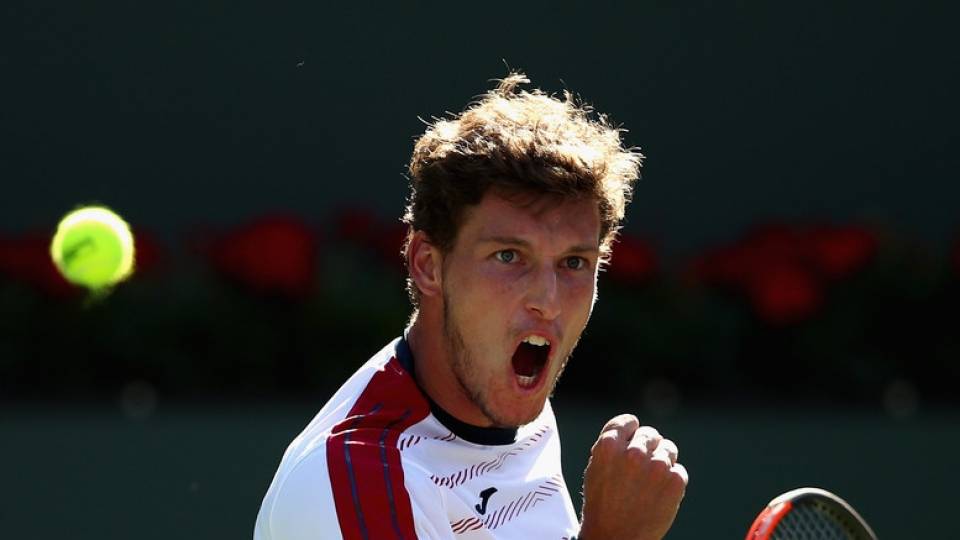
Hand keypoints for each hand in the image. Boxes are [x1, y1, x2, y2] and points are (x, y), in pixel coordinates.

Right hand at [578, 414, 687, 539]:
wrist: (616, 538)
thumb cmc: (602, 505)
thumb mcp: (595, 469)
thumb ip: (611, 446)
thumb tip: (631, 430)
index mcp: (608, 447)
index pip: (628, 421)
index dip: (631, 430)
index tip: (632, 439)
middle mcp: (633, 453)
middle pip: (650, 434)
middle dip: (647, 448)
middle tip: (641, 469)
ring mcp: (656, 467)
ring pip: (668, 449)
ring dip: (662, 461)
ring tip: (651, 482)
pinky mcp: (675, 481)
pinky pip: (678, 470)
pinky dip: (671, 480)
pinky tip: (658, 493)